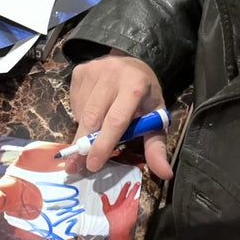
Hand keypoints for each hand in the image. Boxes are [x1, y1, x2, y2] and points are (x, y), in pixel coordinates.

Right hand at [67, 50, 172, 179]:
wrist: (132, 66)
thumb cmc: (144, 96)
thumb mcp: (155, 117)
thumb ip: (156, 145)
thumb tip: (165, 173)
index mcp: (136, 85)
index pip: (117, 119)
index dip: (104, 144)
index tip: (93, 165)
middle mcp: (113, 73)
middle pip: (93, 117)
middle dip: (84, 144)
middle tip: (76, 166)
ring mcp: (94, 70)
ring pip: (81, 112)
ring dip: (84, 129)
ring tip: (97, 129)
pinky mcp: (80, 71)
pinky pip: (74, 102)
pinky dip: (80, 115)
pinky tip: (92, 111)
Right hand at [100, 181, 140, 235]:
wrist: (120, 229)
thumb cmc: (114, 220)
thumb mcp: (107, 209)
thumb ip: (104, 200)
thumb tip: (101, 194)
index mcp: (120, 202)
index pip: (124, 192)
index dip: (126, 186)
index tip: (128, 183)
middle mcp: (127, 204)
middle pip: (132, 193)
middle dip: (135, 188)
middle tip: (137, 184)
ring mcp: (132, 208)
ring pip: (138, 199)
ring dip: (140, 194)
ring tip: (142, 191)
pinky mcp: (136, 212)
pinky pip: (140, 206)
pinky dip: (141, 203)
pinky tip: (143, 201)